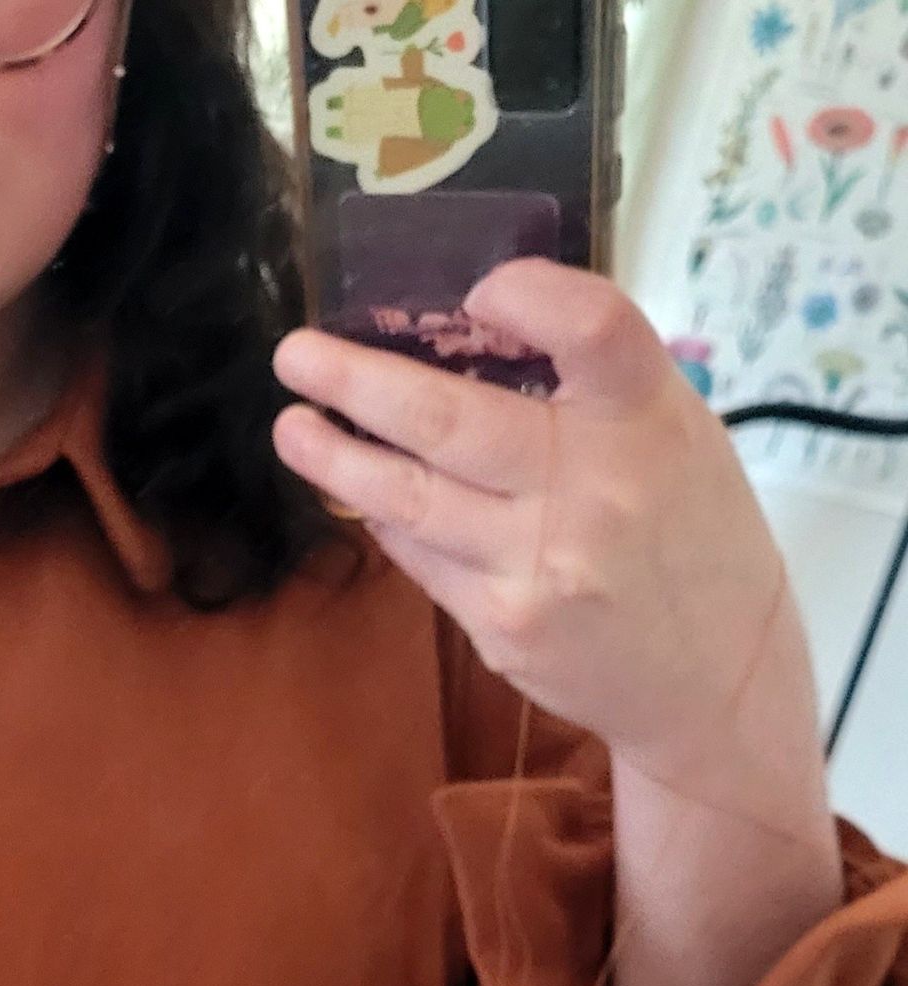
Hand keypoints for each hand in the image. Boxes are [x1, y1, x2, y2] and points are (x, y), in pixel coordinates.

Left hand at [268, 261, 820, 804]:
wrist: (714, 675)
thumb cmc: (686, 534)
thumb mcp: (673, 435)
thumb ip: (590, 385)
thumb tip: (466, 331)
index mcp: (648, 417)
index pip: (594, 329)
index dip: (528, 296)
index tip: (473, 290)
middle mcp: (593, 487)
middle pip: (452, 421)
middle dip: (356, 382)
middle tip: (294, 355)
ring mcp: (540, 562)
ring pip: (409, 497)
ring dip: (335, 457)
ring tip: (292, 426)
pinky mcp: (502, 623)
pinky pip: (418, 555)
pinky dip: (382, 518)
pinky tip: (354, 490)